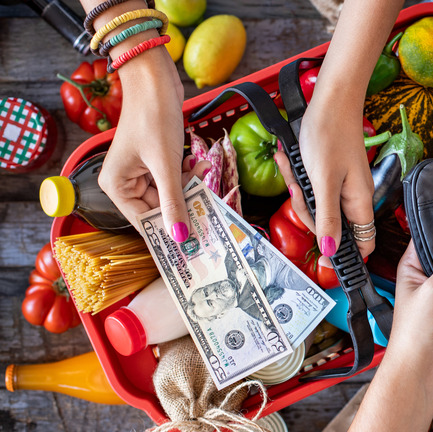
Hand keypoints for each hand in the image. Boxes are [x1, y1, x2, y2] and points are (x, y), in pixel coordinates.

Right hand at [97, 49, 199, 241]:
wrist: (155, 80)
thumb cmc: (152, 117)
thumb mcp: (165, 165)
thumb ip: (173, 202)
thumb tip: (180, 236)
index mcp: (116, 186)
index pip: (143, 222)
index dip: (168, 231)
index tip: (193, 244)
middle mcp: (125, 181)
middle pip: (159, 208)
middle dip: (184, 203)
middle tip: (209, 208)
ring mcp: (141, 170)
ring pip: (171, 192)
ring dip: (189, 184)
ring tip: (203, 171)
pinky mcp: (156, 159)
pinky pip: (175, 177)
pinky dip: (188, 172)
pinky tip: (198, 163)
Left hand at [274, 92, 374, 265]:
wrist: (329, 99)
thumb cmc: (330, 135)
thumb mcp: (323, 183)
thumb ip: (327, 219)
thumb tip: (331, 252)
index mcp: (360, 203)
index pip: (362, 244)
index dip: (343, 255)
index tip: (320, 259)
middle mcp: (354, 198)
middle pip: (331, 227)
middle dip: (307, 212)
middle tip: (297, 190)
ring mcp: (342, 186)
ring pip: (317, 205)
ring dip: (298, 190)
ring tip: (290, 166)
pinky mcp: (330, 174)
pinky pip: (312, 187)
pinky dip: (298, 176)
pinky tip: (288, 160)